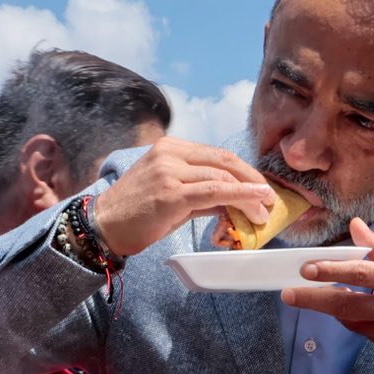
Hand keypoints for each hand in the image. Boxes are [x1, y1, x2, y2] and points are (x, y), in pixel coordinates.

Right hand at [91, 138, 274, 256]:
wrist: (104, 225)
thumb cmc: (136, 213)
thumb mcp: (172, 194)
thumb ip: (202, 192)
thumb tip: (233, 201)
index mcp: (171, 148)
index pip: (217, 154)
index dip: (245, 170)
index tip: (261, 186)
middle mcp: (171, 154)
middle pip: (225, 161)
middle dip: (253, 179)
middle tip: (270, 198)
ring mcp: (170, 171)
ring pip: (223, 177)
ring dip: (250, 195)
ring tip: (264, 212)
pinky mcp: (171, 193)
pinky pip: (214, 192)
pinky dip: (240, 198)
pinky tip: (255, 205)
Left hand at [280, 217, 373, 371]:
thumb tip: (356, 226)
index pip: (363, 273)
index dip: (332, 270)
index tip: (307, 268)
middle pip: (346, 304)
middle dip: (313, 298)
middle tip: (288, 293)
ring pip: (351, 321)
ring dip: (332, 309)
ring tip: (314, 298)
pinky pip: (366, 336)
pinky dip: (358, 323)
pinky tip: (359, 315)